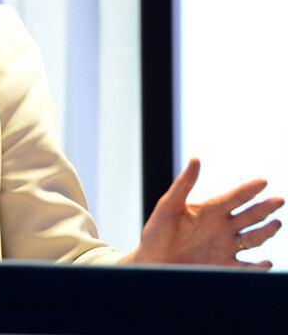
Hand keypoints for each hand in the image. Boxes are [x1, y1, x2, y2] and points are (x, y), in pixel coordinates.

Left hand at [130, 158, 284, 267]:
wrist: (152, 261)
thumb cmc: (157, 232)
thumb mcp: (168, 206)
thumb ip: (183, 184)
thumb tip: (195, 158)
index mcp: (211, 210)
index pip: (235, 197)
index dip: (248, 190)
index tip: (263, 182)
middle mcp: (223, 227)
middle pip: (250, 216)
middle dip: (265, 208)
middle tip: (278, 200)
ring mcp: (225, 247)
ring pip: (253, 238)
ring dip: (266, 232)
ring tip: (275, 224)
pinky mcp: (224, 266)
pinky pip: (246, 267)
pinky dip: (258, 266)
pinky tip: (265, 263)